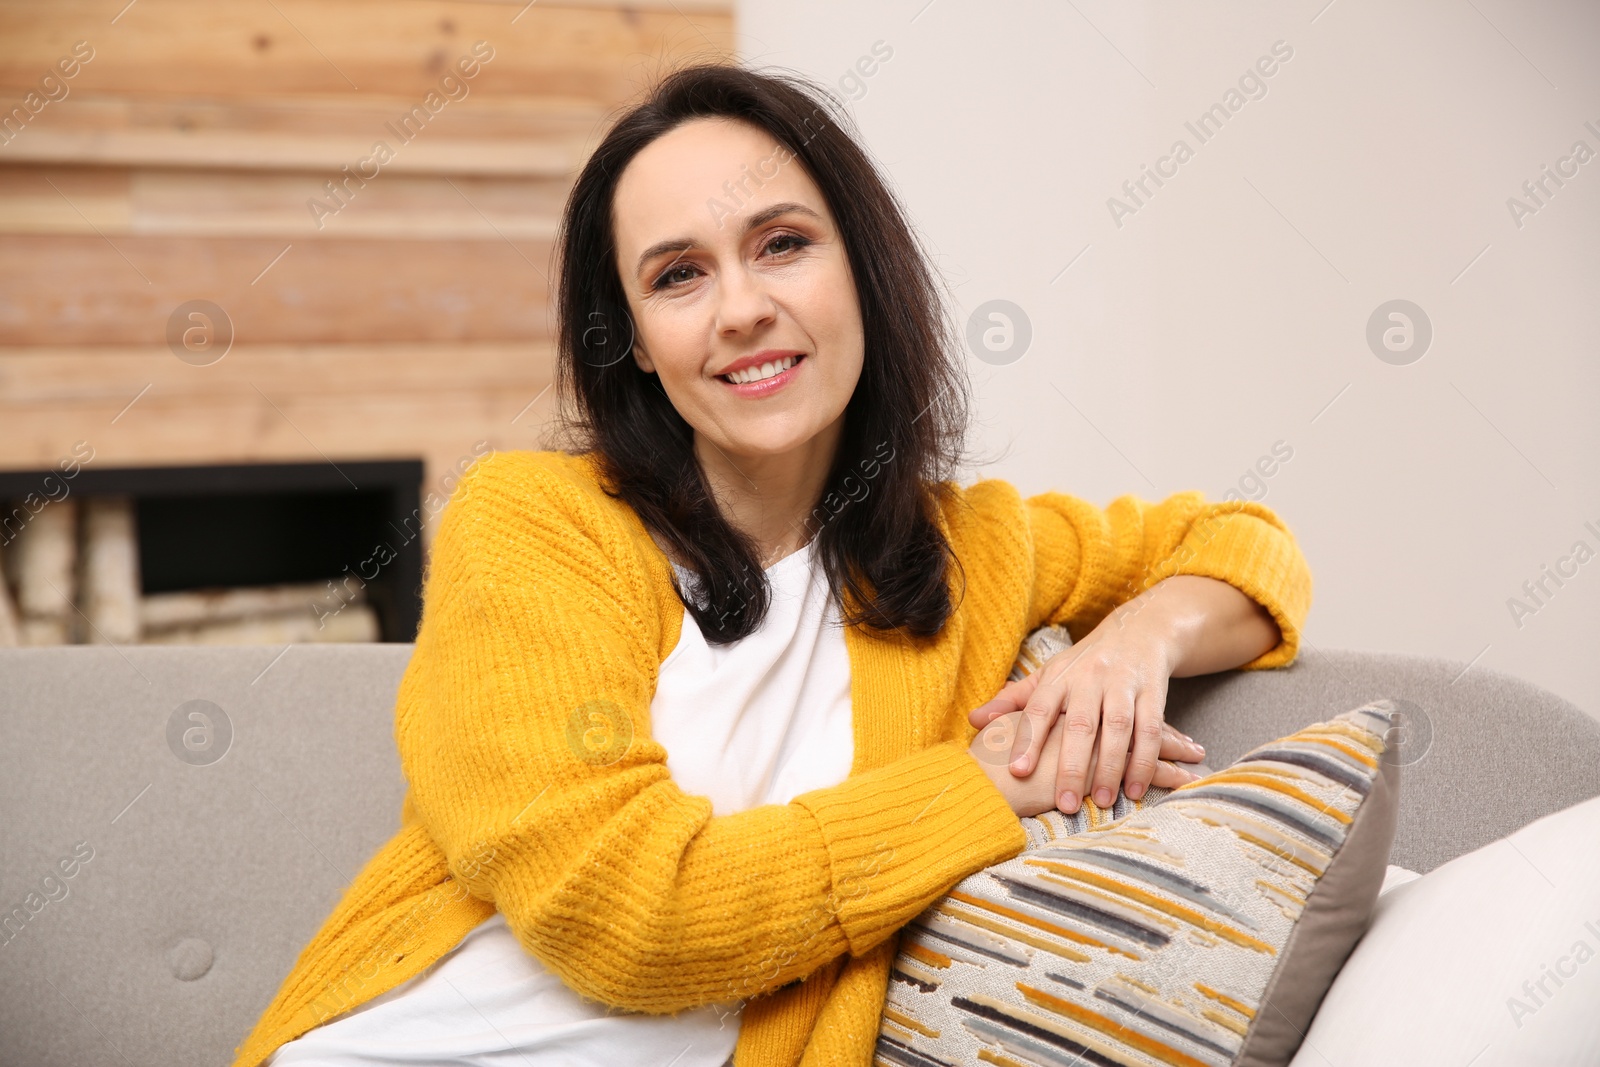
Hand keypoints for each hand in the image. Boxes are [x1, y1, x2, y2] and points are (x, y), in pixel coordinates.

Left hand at [970, 583, 1233, 813]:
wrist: (1138, 630)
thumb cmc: (1083, 664)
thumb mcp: (1047, 675)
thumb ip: (1012, 700)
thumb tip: (973, 720)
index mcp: (1058, 677)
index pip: (1038, 709)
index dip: (1028, 740)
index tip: (1018, 771)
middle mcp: (1089, 679)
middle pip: (1080, 724)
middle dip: (1072, 766)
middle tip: (1065, 804)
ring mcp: (1123, 684)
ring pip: (1119, 728)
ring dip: (1112, 767)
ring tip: (1103, 801)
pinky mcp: (1153, 691)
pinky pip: (1151, 729)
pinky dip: (1145, 760)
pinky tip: (1136, 788)